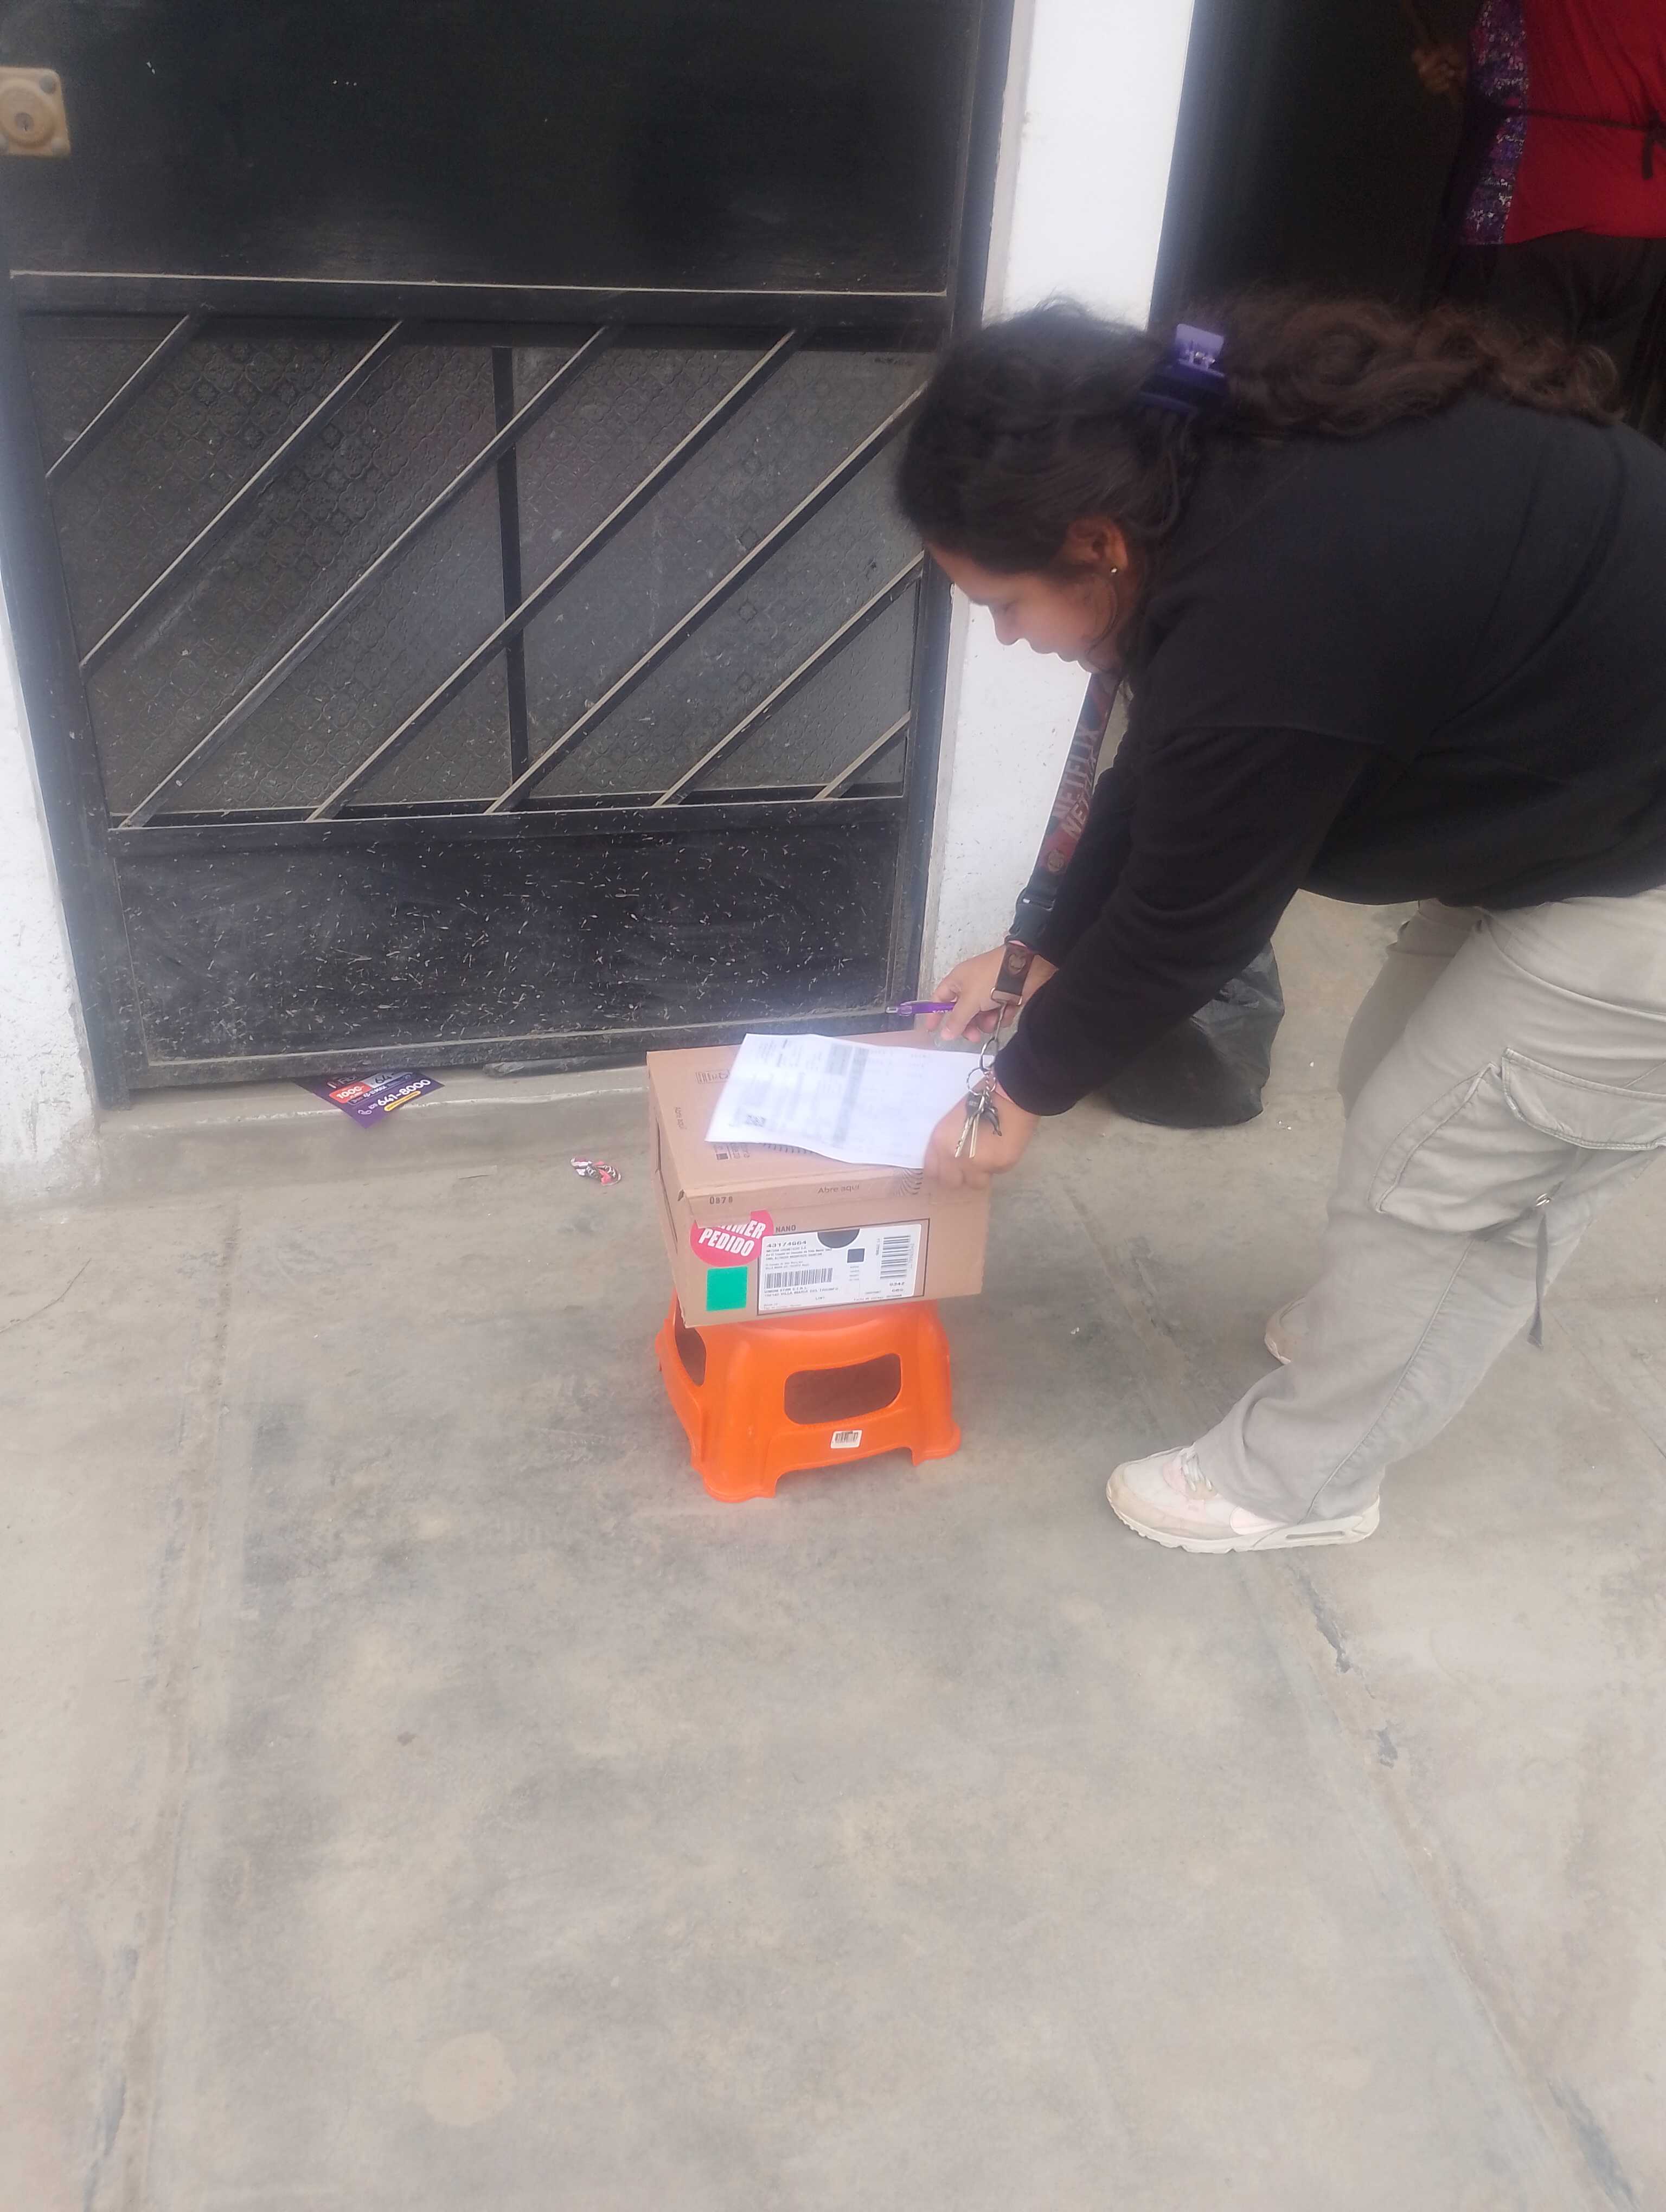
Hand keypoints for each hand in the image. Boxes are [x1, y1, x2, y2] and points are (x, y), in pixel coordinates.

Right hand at [924, 945, 1057, 1044]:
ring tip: (994, 1019)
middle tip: (974, 1036)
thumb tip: (944, 1035)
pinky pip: (999, 1014)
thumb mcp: (970, 1000)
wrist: (1026, 968)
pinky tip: (1007, 1012)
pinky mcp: (1006, 997)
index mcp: (958, 981)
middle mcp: (972, 986)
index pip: (940, 999)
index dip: (935, 1014)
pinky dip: (1002, 1016)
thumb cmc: (992, 978)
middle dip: (968, 1025)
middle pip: (962, 1012)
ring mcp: (989, 992)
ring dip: (987, 1021)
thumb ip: (957, 1019)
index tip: (933, 1030)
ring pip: (981, 1016)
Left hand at [924, 1084, 1038, 1189]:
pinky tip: (1002, 1148)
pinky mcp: (999, 1166)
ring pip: (975, 1183)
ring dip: (980, 1174)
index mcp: (940, 1142)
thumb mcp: (953, 1121)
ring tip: (987, 1158)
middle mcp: (954, 1157)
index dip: (941, 1171)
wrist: (1010, 1096)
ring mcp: (977, 1165)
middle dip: (959, 1177)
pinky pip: (995, 1173)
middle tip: (968, 1166)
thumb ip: (948, 1143)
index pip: (932, 1171)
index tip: (949, 1169)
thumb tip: (951, 1159)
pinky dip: (997, 1165)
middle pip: (951, 1182)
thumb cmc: (980, 1100)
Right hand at [1412, 41, 1465, 96]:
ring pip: (1426, 83)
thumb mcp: (1448, 50)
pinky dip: (1441, 86)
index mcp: (1431, 52)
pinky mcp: (1440, 86)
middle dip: (1434, 71)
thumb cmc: (1463, 54)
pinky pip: (1433, 90)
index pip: (1416, 55)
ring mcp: (1434, 76)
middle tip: (1447, 67)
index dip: (1419, 59)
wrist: (1476, 66)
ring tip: (1452, 73)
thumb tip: (1420, 70)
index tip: (1426, 60)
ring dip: (1439, 78)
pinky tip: (1449, 83)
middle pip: (1421, 73)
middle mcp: (1430, 64)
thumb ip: (1433, 57)